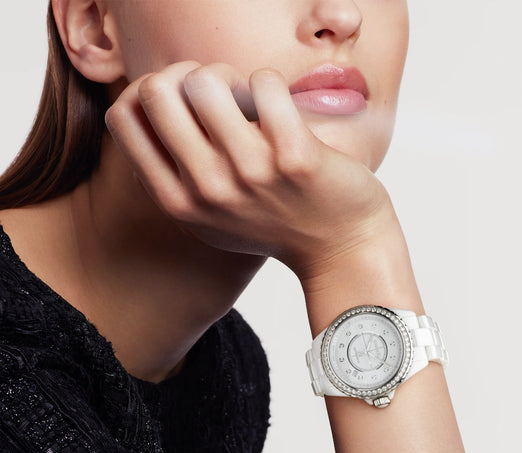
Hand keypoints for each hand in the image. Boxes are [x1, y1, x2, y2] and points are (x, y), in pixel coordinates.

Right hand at [105, 61, 394, 282]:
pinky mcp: (293, 158)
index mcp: (177, 203)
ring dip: (231, 78)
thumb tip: (143, 102)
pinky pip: (264, 83)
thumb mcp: (208, 217)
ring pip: (205, 80)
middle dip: (188, 75)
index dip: (150, 92)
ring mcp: (248, 175)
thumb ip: (171, 175)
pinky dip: (271, 86)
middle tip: (222, 95)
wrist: (338, 248)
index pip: (123, 117)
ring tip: (252, 103)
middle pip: (157, 89)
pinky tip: (283, 112)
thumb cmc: (272, 222)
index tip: (183, 103)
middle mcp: (205, 191)